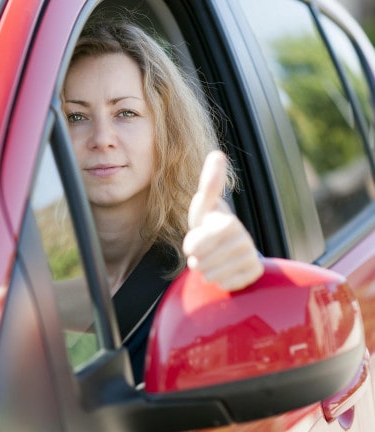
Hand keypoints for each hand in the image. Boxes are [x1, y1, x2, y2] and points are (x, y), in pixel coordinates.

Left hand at [183, 151, 263, 290]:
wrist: (228, 249)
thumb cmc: (210, 225)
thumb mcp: (203, 207)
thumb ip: (209, 184)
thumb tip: (217, 154)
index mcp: (228, 223)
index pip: (199, 243)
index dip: (192, 245)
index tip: (191, 245)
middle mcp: (245, 239)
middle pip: (204, 261)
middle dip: (196, 260)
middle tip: (200, 255)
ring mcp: (251, 256)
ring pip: (215, 275)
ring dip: (206, 271)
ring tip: (210, 262)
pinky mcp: (255, 273)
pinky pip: (228, 284)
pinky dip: (220, 281)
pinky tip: (223, 272)